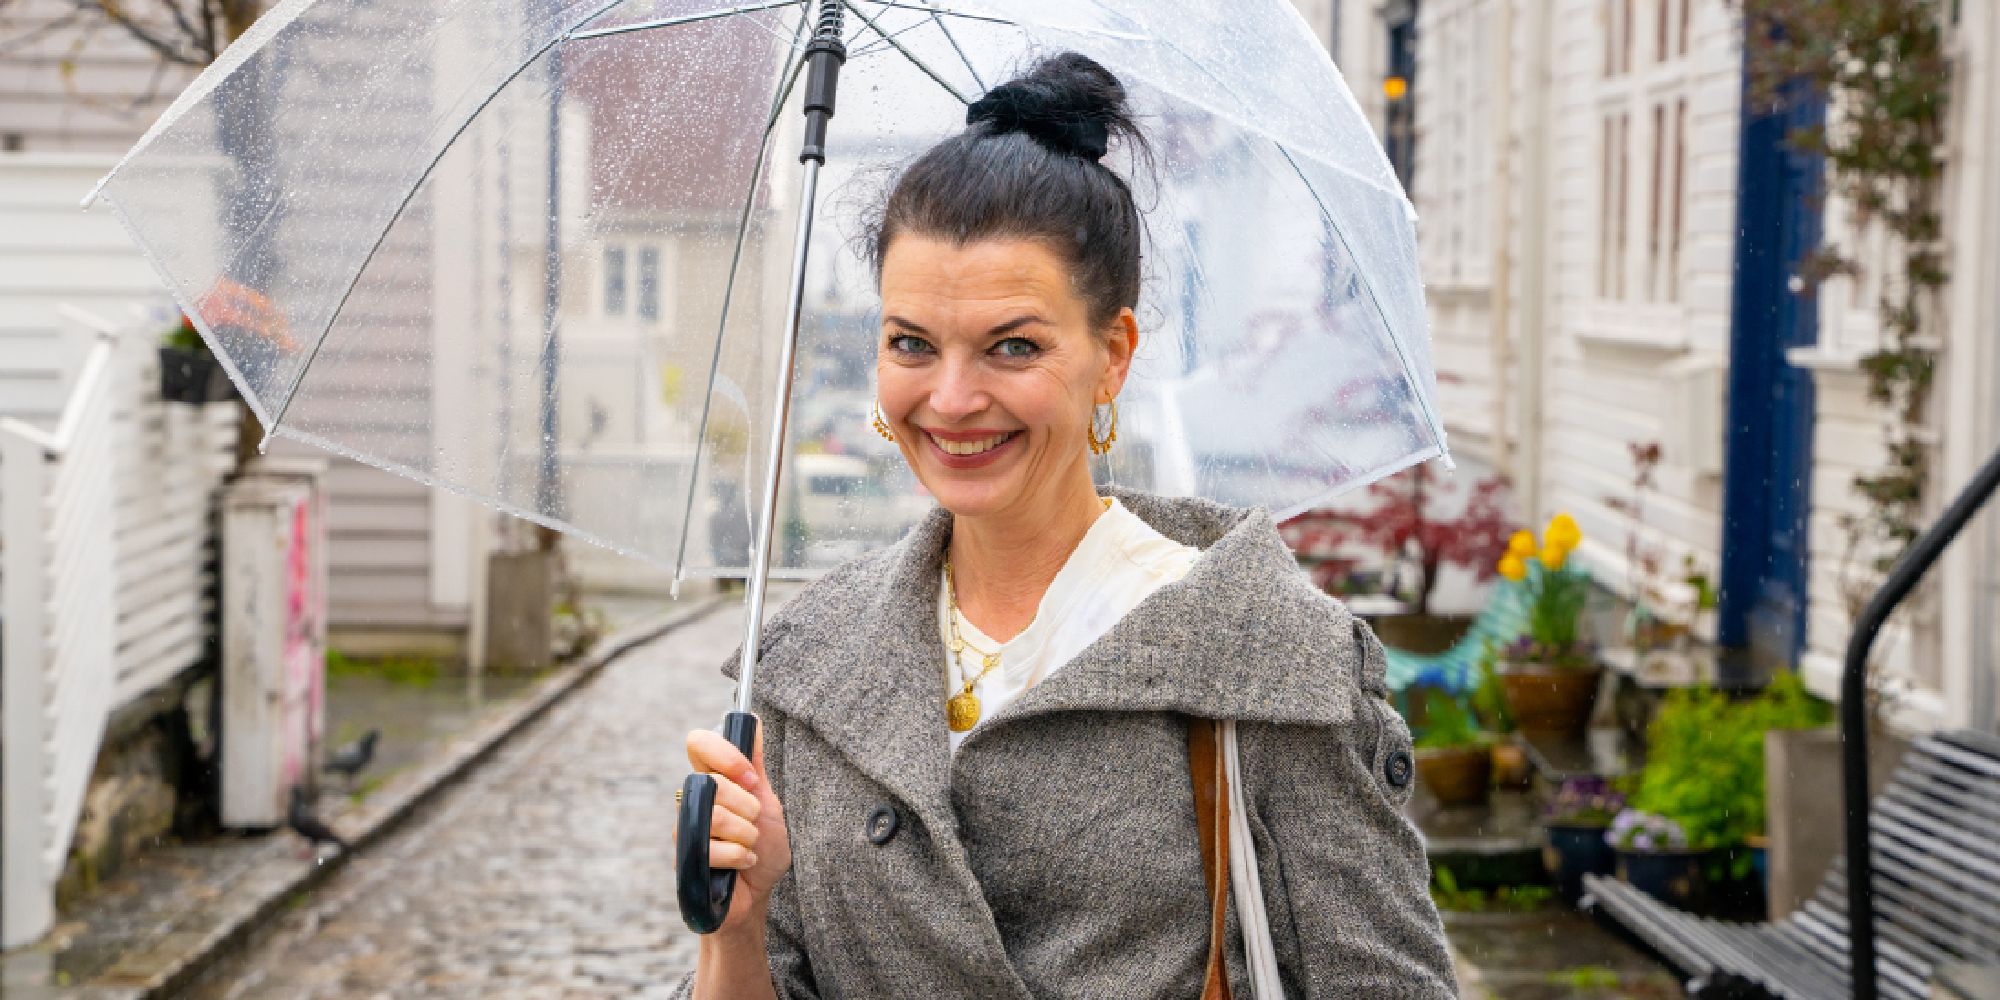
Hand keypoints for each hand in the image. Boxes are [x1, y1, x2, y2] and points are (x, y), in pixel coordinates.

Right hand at [682, 720, 790, 935]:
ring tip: (749, 847)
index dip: (725, 756)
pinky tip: (741, 864)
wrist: (758, 893)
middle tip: (754, 824)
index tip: (751, 778)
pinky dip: (740, 857)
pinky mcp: (684, 857)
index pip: (698, 742)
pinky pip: (714, 848)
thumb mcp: (767, 801)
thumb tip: (755, 721)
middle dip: (748, 808)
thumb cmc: (763, 847)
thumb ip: (756, 764)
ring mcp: (685, 828)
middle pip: (716, 784)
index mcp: (711, 779)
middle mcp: (692, 799)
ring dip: (747, 835)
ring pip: (717, 816)